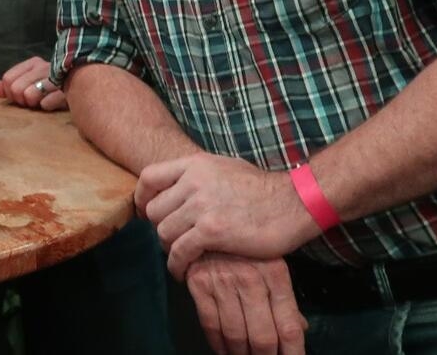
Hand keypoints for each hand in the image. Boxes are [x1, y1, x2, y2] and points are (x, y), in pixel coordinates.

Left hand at [0, 56, 66, 110]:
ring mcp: (57, 78)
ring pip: (28, 95)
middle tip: (34, 102)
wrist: (90, 91)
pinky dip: (46, 106)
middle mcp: (45, 67)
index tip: (22, 97)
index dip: (10, 93)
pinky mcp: (69, 91)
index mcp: (34, 64)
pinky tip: (50, 105)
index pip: (8, 80)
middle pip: (16, 89)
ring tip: (42, 103)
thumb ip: (9, 87)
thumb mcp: (31, 86)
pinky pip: (46, 103)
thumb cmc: (55, 91)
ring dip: (33, 104)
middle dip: (22, 100)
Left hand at [136, 153, 316, 277]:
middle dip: (160, 228)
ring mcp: (201, 205)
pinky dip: (177, 265)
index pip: (149, 176)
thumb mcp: (226, 167)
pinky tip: (184, 271)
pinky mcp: (212, 231)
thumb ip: (200, 175)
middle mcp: (193, 181)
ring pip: (163, 232)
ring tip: (182, 256)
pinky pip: (180, 251)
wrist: (294, 202)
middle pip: (154, 209)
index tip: (145, 213)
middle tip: (173, 240)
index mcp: (195, 164)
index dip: (142, 198)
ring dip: (169, 248)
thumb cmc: (264, 189)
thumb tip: (183, 185)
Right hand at [186, 254, 306, 354]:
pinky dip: (217, 344)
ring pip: (235, 334)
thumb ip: (284, 298)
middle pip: (263, 337)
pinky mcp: (198, 282)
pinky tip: (223, 350)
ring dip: (241, 354)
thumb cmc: (247, 245)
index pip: (289, 327)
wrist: (210, 217)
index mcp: (276, 274)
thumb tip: (299, 329)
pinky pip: (209, 323)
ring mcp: (222, 281)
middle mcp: (251, 279)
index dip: (293, 354)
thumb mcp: (273, 263)